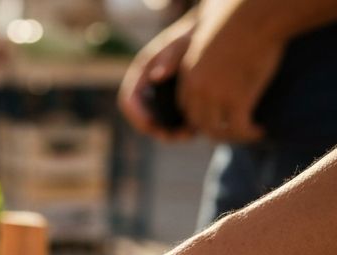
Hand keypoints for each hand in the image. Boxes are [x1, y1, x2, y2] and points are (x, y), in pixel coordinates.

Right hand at [118, 12, 196, 140]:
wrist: (208, 35)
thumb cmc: (193, 36)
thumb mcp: (182, 43)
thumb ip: (170, 57)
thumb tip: (155, 76)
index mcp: (140, 74)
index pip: (128, 100)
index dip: (137, 116)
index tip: (152, 125)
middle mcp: (146, 89)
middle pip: (141, 118)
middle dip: (156, 130)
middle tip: (174, 136)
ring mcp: (158, 99)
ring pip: (157, 124)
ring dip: (171, 134)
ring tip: (190, 134)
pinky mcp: (172, 105)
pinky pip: (172, 123)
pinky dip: (181, 129)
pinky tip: (196, 129)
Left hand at [176, 0, 280, 142]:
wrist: (258, 12)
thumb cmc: (238, 16)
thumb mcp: (209, 33)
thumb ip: (198, 47)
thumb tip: (191, 46)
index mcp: (188, 73)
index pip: (186, 107)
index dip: (200, 115)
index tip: (217, 117)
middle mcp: (198, 88)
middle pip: (198, 123)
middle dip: (215, 130)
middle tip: (234, 130)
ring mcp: (216, 95)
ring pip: (217, 131)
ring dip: (232, 136)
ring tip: (248, 133)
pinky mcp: (238, 99)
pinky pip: (239, 128)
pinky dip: (248, 134)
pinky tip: (258, 132)